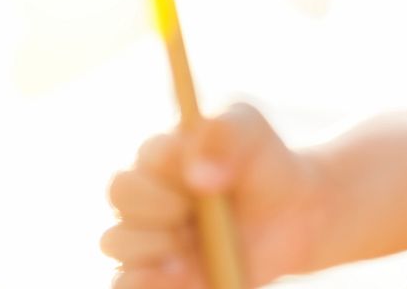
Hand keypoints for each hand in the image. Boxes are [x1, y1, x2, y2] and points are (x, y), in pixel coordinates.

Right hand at [102, 104, 322, 287]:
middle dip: (156, 203)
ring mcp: (149, 234)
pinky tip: (179, 274)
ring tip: (189, 245)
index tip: (208, 179)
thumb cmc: (264, 164)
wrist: (291, 214)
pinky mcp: (160, 274)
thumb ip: (225, 133)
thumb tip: (200, 178)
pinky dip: (144, 283)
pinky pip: (128, 284)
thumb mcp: (252, 132)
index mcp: (163, 153)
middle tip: (190, 211)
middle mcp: (147, 193)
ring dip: (152, 244)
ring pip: (116, 240)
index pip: (148, 155)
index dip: (174, 168)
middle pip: (120, 193)